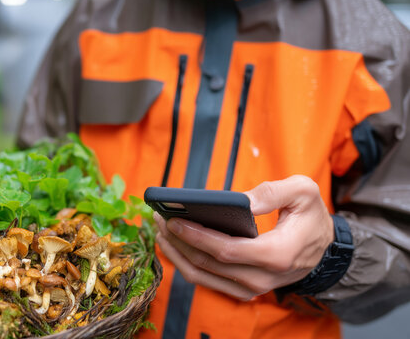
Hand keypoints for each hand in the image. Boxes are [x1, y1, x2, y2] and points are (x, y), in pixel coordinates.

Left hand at [155, 175, 334, 300]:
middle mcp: (262, 278)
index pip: (226, 250)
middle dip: (178, 240)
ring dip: (177, 253)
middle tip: (158, 218)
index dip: (196, 236)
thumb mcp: (304, 191)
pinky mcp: (243, 290)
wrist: (324, 251)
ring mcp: (251, 288)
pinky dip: (186, 263)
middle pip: (208, 264)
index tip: (173, 220)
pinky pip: (207, 280)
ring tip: (159, 230)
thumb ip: (274, 192)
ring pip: (202, 276)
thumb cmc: (311, 217)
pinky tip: (173, 244)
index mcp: (277, 255)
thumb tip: (242, 201)